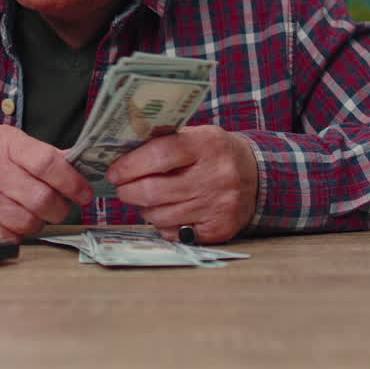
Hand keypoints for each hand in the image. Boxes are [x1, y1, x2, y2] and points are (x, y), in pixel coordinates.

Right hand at [0, 125, 92, 240]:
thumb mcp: (11, 144)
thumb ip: (45, 155)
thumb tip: (81, 164)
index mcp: (7, 145)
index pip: (47, 163)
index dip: (72, 182)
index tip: (84, 193)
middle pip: (41, 198)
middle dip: (60, 209)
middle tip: (60, 208)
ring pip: (27, 222)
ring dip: (39, 222)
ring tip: (33, 213)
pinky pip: (9, 236)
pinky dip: (19, 233)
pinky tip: (14, 221)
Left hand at [105, 125, 257, 244]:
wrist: (255, 176)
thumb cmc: (213, 153)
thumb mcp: (196, 135)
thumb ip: (164, 140)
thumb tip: (121, 153)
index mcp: (208, 145)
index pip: (159, 155)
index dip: (130, 166)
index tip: (114, 172)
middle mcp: (216, 176)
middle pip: (155, 191)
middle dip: (129, 191)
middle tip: (121, 188)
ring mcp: (219, 205)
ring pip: (161, 216)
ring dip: (144, 209)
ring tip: (145, 199)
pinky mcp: (219, 229)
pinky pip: (175, 233)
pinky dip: (163, 225)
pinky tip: (167, 212)